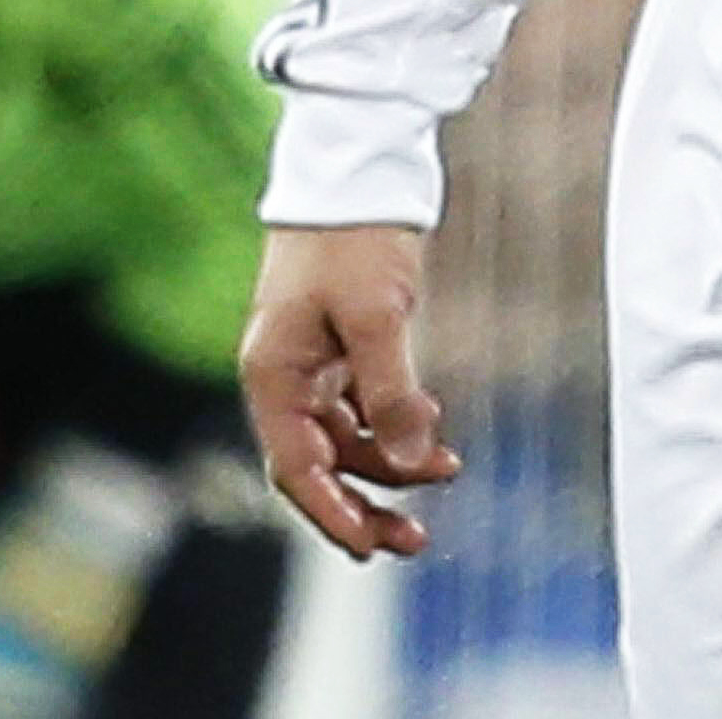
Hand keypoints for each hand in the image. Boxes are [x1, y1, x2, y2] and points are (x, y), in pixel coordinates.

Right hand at [240, 222, 460, 558]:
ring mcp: (311, 365)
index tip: (371, 548)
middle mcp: (284, 377)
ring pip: (345, 443)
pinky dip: (395, 429)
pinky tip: (433, 428)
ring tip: (448, 468)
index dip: (331, 513)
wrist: (358, 172)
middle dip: (362, 505)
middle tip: (414, 540)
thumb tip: (411, 458)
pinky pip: (361, 413)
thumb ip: (391, 393)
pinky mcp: (339, 351)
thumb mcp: (376, 316)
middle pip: (316, 466)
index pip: (294, 467)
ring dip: (390, 466)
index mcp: (272, 374)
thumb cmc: (352, 238)